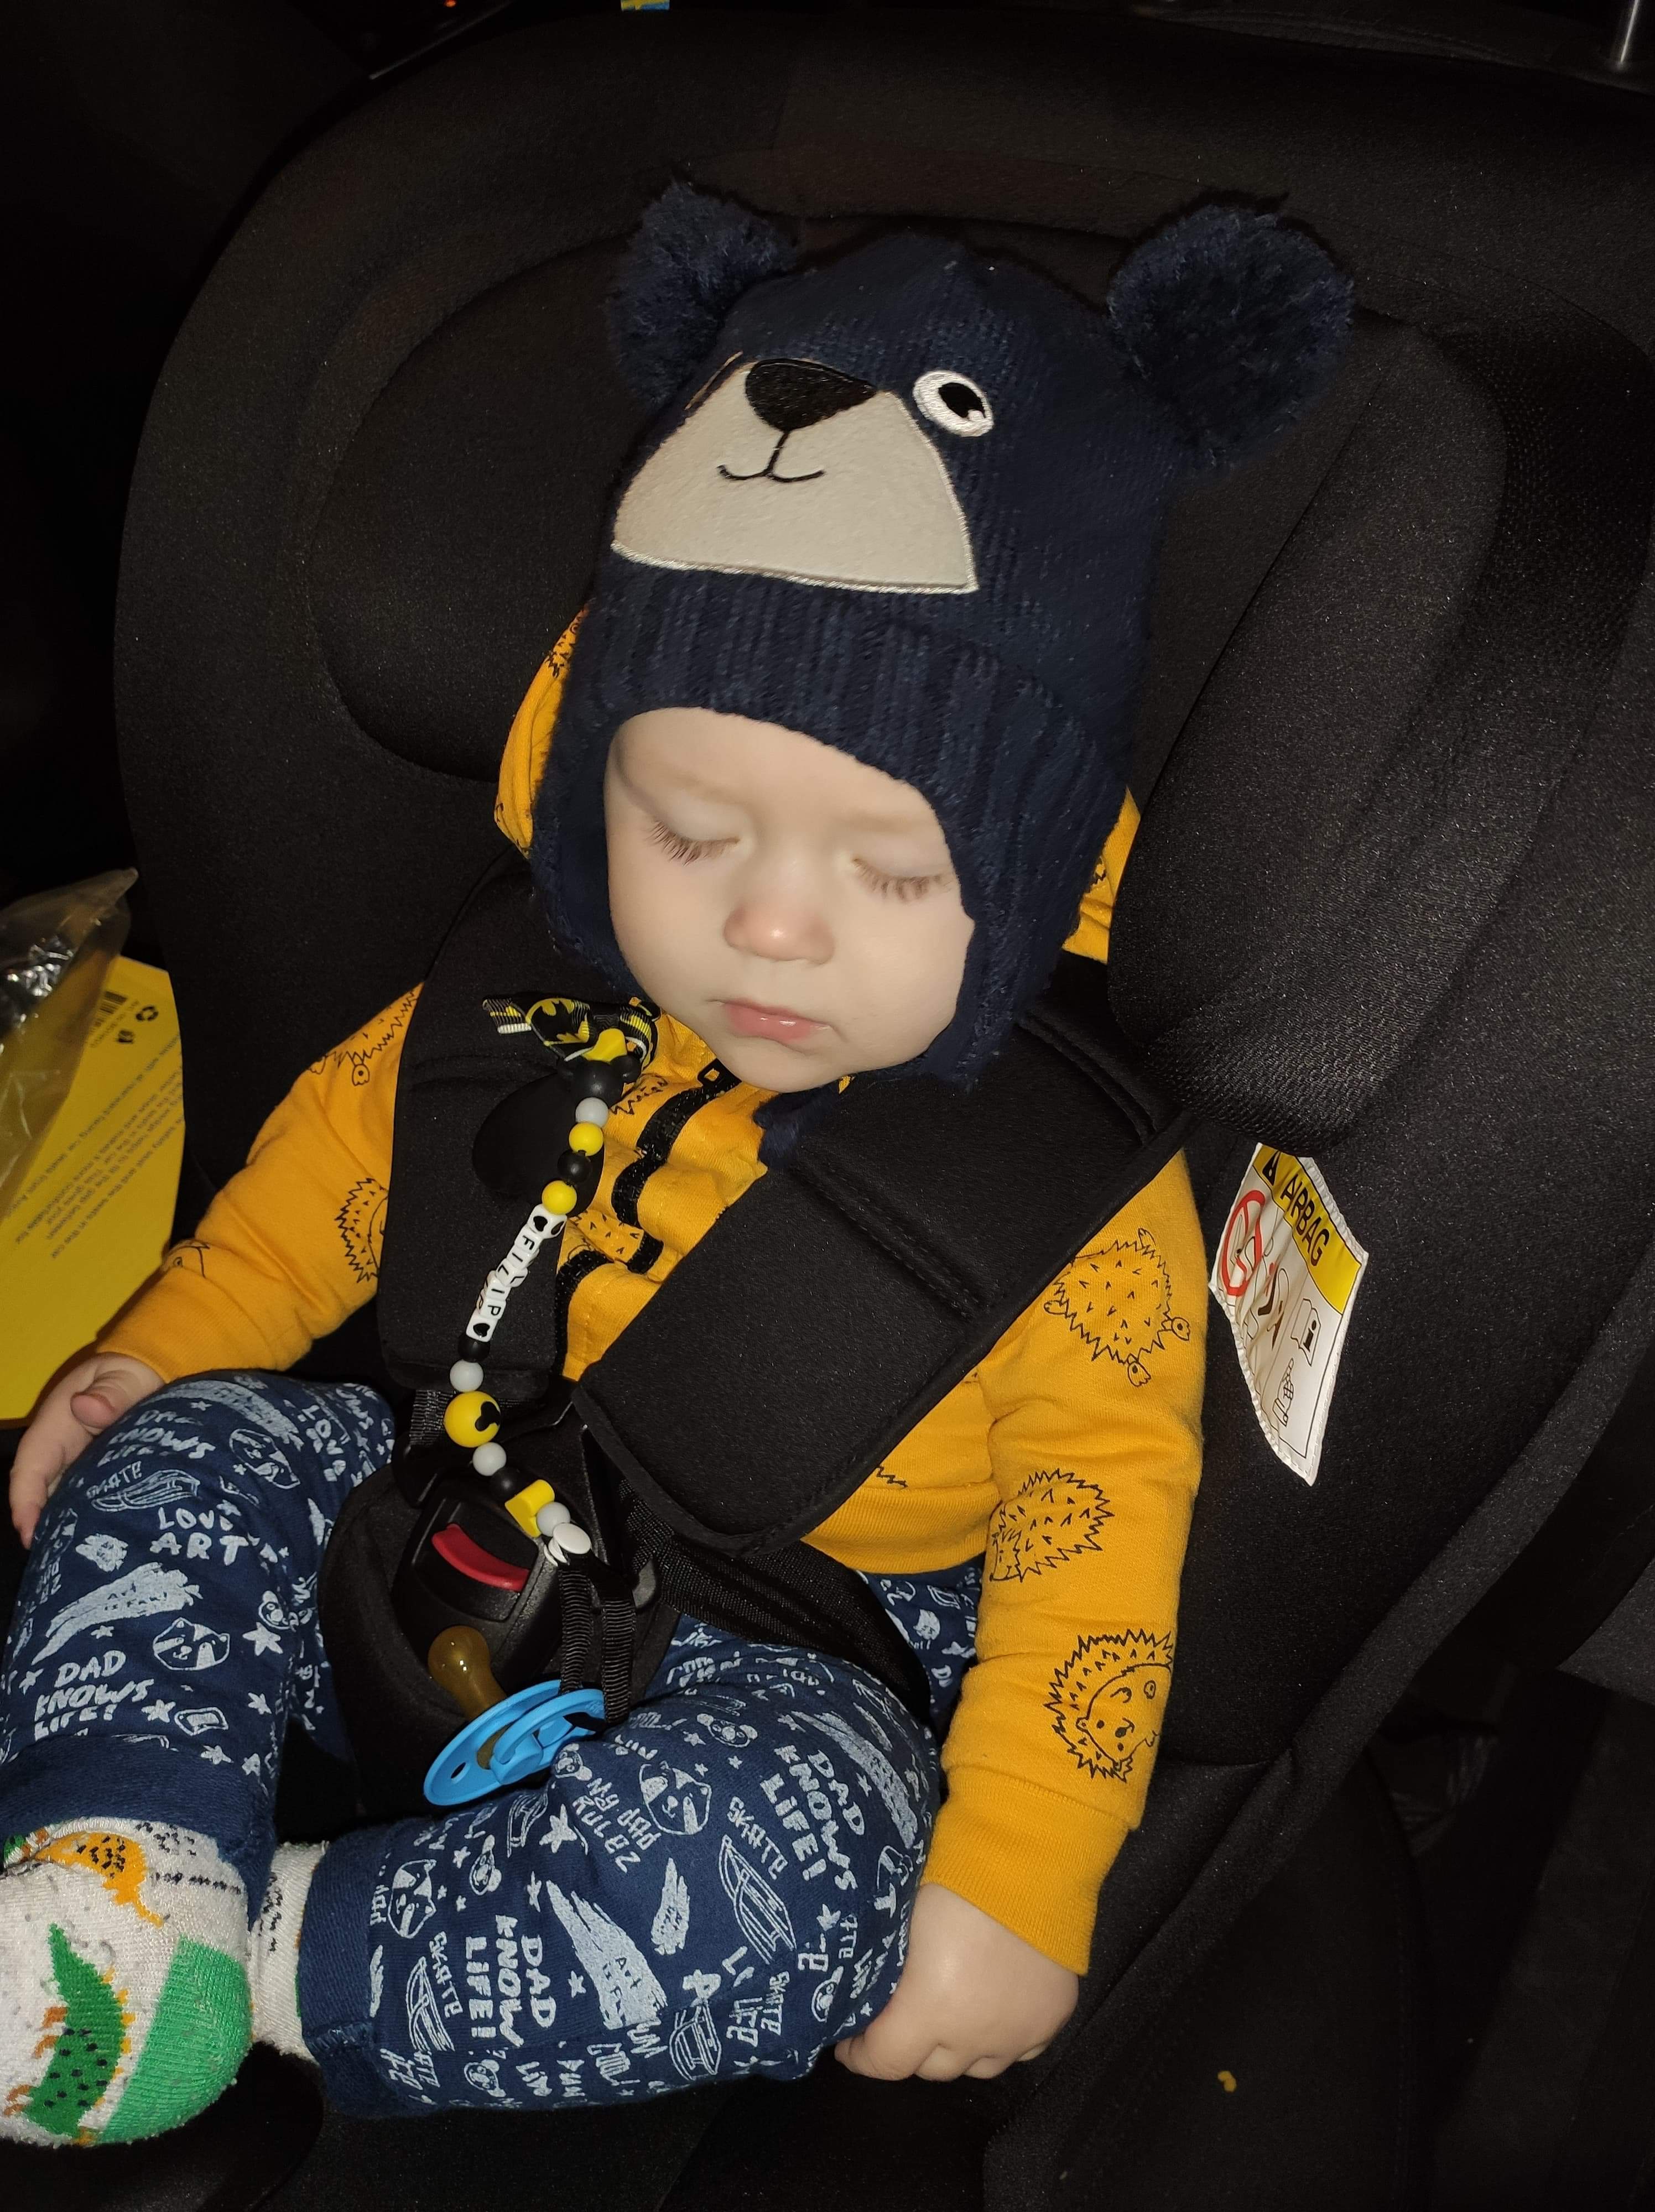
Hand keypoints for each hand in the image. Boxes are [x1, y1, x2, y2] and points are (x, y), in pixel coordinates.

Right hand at [10, 1353, 161, 1546]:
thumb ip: (111, 1393)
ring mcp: (81, 1464)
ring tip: (82, 1560)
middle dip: (46, 1527)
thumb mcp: (123, 1377)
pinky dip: (93, 1519)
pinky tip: (108, 1541)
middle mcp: (62, 1450)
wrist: (153, 1372)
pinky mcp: (101, 1474)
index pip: (31, 1468)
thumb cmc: (132, 1374)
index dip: (26, 1503)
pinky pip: (90, 1499)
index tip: (31, 1534)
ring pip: (66, 1501)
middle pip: (44, 1494)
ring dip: (70, 1526)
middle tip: (61, 1561)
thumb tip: (87, 1407)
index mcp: (57, 1425)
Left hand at [835, 1880, 1078, 2081]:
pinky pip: (1020, 2050)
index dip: (861, 2055)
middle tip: (900, 2017)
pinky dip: (1001, 2038)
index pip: (885, 2062)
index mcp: (930, 2009)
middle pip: (932, 2068)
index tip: (849, 2042)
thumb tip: (862, 1993)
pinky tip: (994, 2010)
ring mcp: (1018, 2033)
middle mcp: (975, 2035)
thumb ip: (886, 1971)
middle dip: (910, 2047)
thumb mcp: (902, 1923)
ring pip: (978, 2066)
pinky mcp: (1052, 2019)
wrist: (1029, 1857)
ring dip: (957, 2047)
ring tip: (948, 2014)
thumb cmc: (953, 1878)